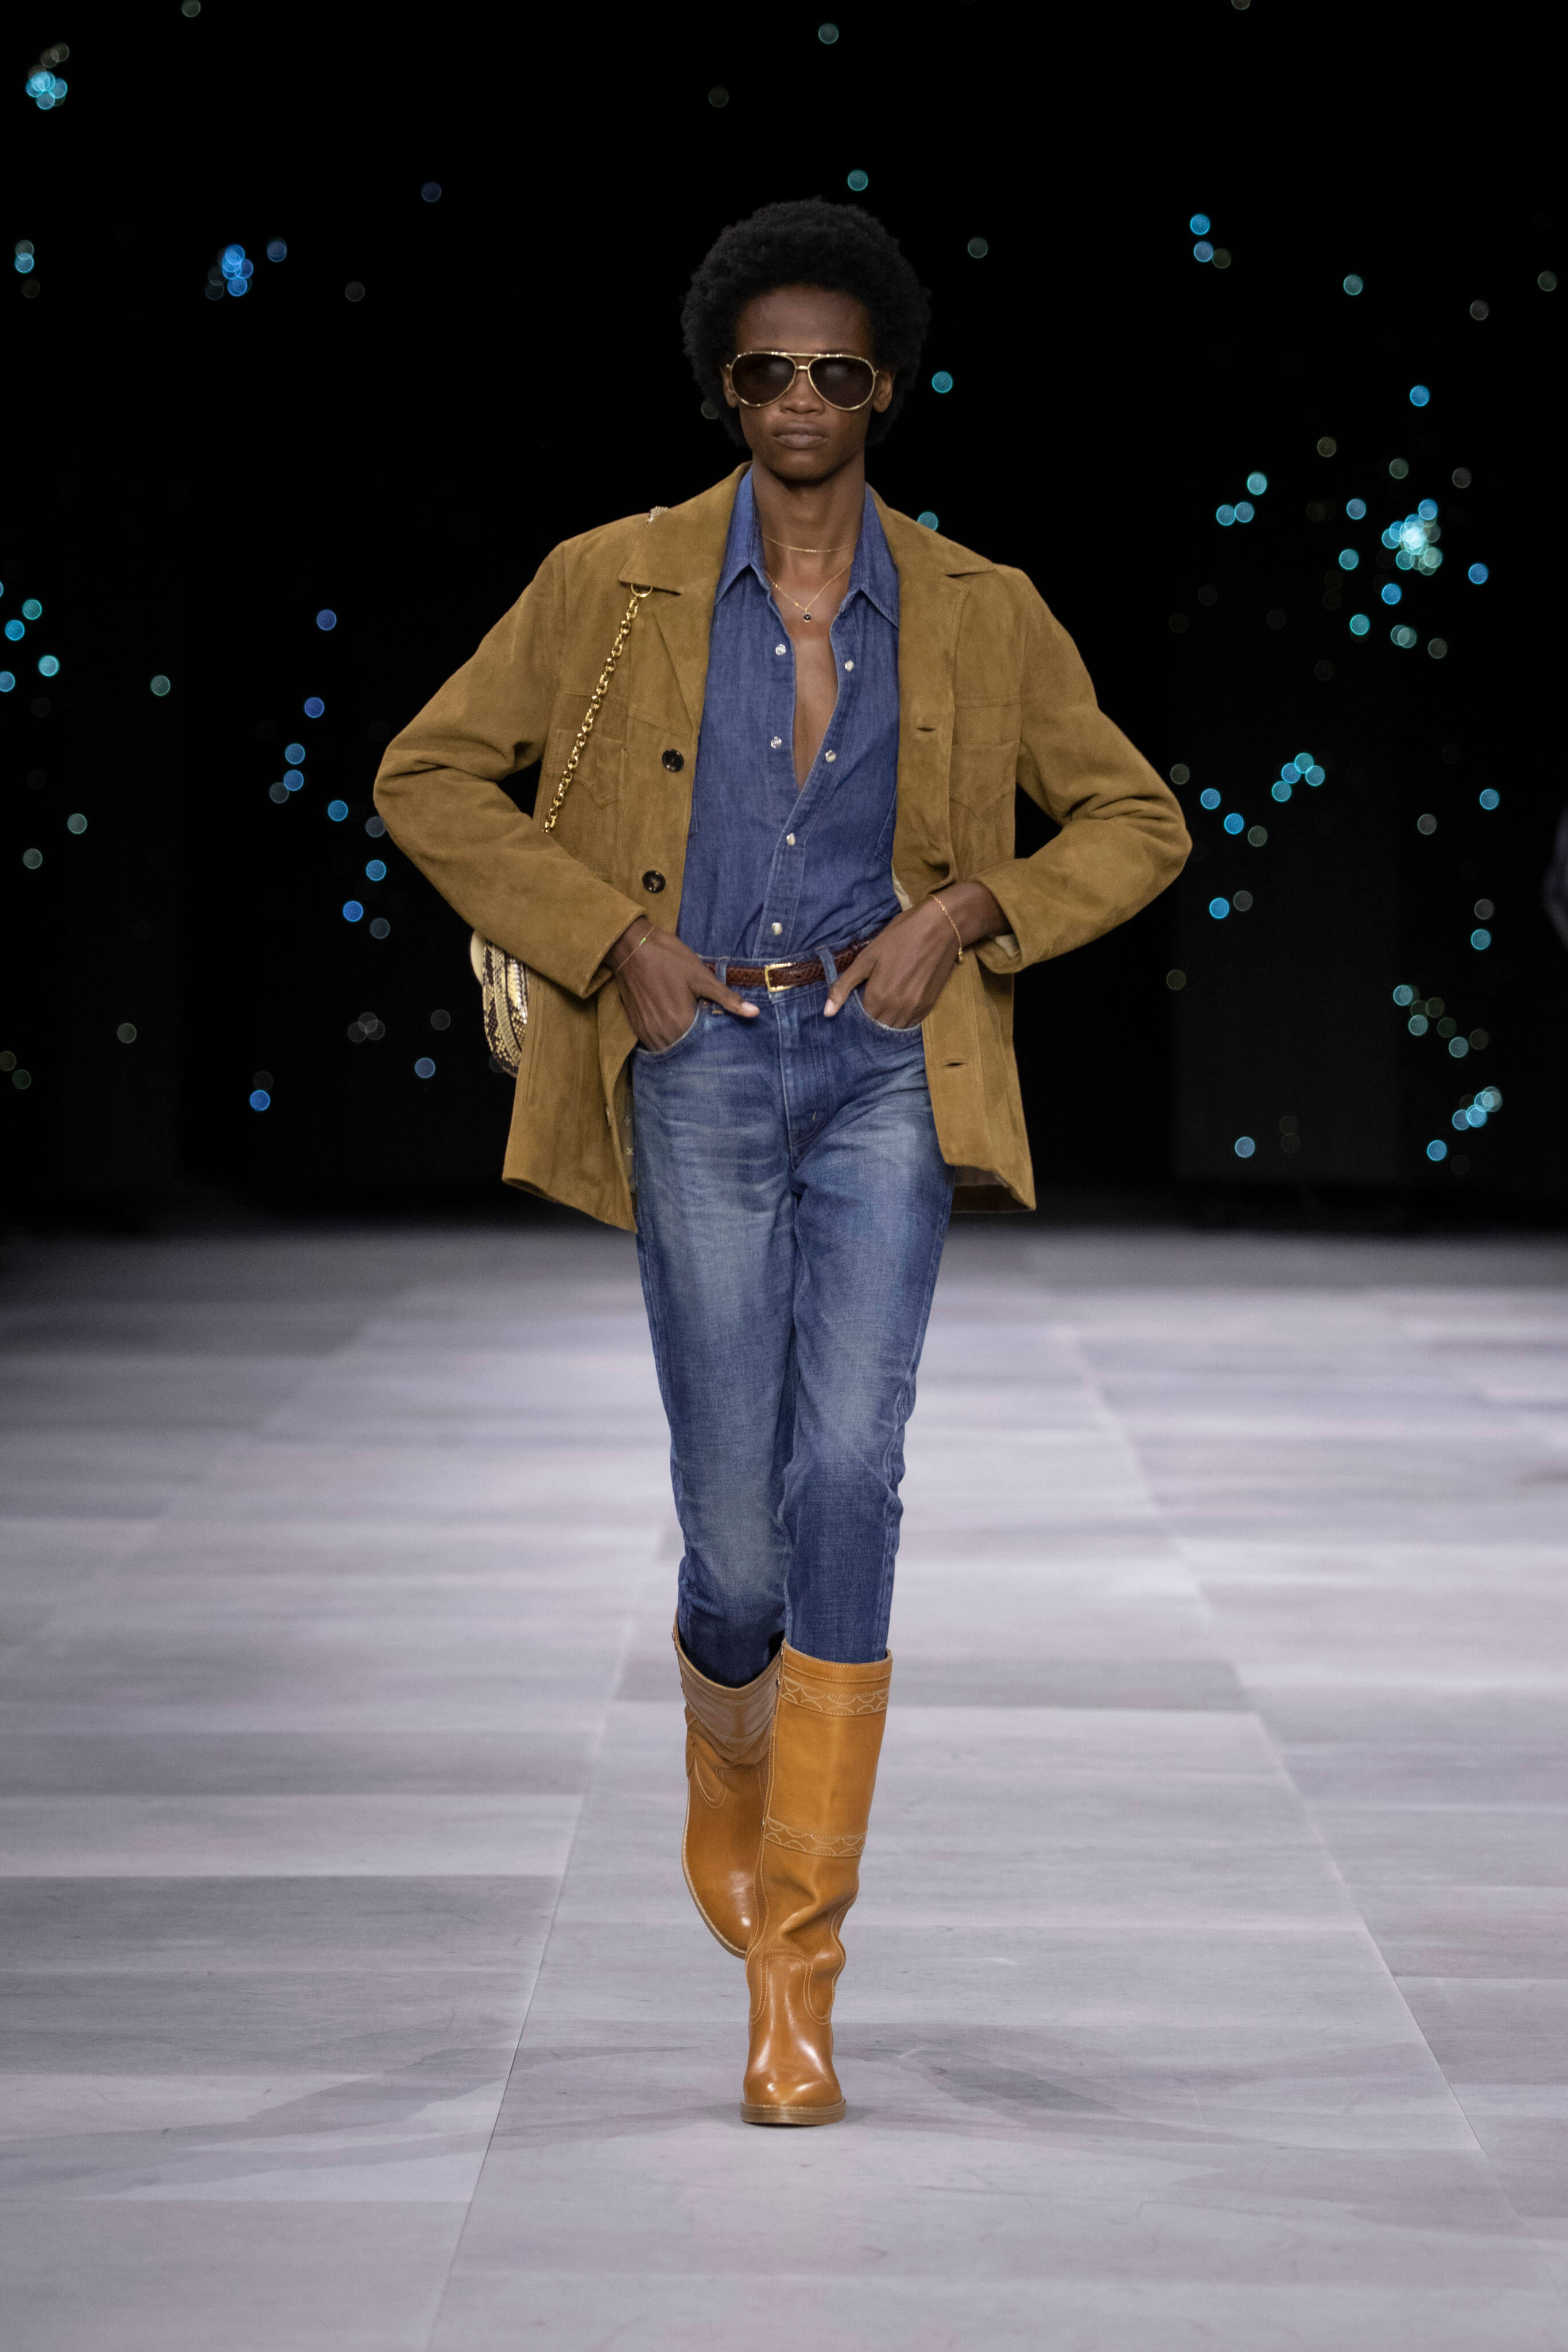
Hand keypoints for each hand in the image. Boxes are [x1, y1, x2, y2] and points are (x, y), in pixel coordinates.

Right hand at [610, 922, 758, 1050]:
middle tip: (708, 1034)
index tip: (721, 1035)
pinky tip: (675, 1028)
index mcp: (680, 1022)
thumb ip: (726, 998)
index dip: (713, 1042)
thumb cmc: (669, 958)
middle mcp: (661, 1033)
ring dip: (680, 1045)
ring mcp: (646, 1032)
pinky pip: (654, 1043)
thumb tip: (754, 1013)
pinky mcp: (636, 1027)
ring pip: (669, 1050)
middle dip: (697, 1045)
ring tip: (692, 1033)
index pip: (703, 1045)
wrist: (631, 947)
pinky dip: (666, 1040)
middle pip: (685, 1051)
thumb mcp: (701, 976)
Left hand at [824, 882, 1004, 1027]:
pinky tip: (900, 1001)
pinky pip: (911, 1023)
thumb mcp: (867, 957)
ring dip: (887, 1019)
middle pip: (877, 1025)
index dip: (857, 1009)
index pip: (861, 1019)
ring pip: (894, 1027)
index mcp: (878, 996)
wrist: (941, 926)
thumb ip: (844, 985)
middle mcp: (897, 1009)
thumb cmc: (900, 936)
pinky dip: (903, 1017)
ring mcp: (915, 1009)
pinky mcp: (930, 1006)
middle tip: (872, 996)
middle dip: (872, 1015)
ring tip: (885, 1000)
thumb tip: (826, 1012)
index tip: (859, 996)